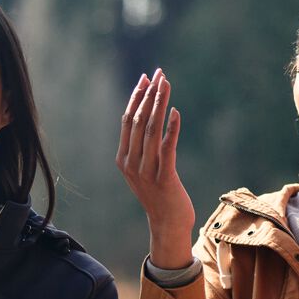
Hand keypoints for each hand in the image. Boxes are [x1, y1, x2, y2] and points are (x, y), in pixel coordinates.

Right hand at [116, 70, 196, 267]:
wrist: (167, 224)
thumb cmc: (159, 194)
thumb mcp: (144, 169)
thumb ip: (143, 148)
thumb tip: (149, 118)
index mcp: (123, 159)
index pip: (127, 121)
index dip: (137, 97)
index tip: (146, 78)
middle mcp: (131, 163)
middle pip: (138, 121)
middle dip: (149, 95)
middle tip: (159, 74)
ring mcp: (146, 172)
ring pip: (151, 130)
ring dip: (159, 105)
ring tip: (166, 85)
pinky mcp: (164, 178)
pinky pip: (167, 148)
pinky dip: (171, 128)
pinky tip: (175, 112)